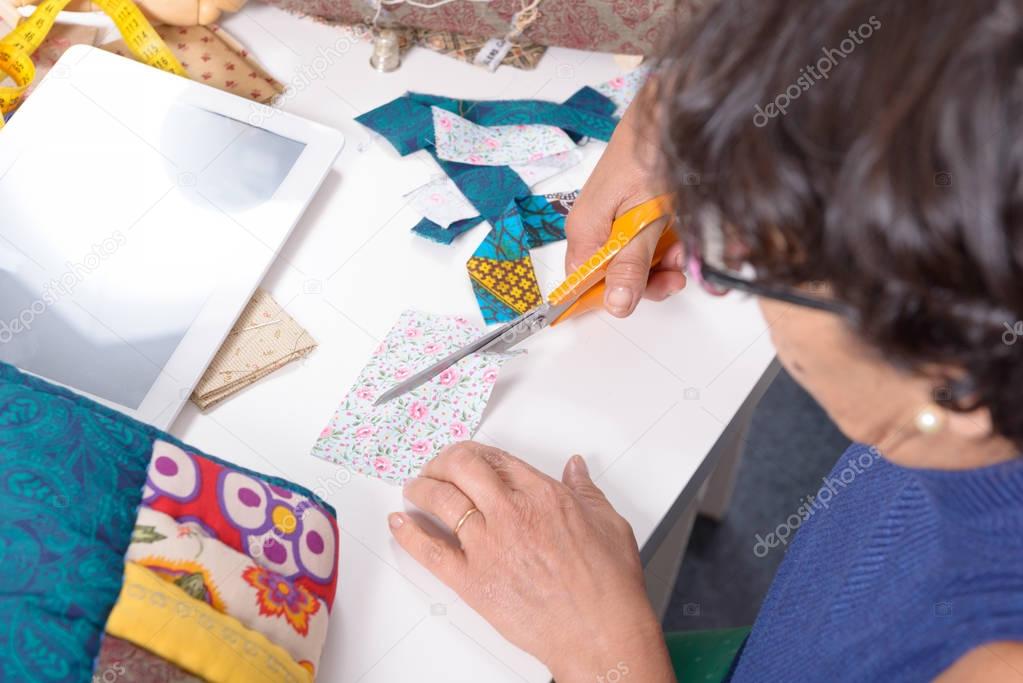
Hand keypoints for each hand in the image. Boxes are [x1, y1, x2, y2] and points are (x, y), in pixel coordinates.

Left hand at [388, 442, 674, 682]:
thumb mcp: (608, 522)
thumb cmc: (608, 585)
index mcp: (542, 494)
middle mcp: (511, 513)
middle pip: (461, 467)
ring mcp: (488, 546)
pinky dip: (409, 533)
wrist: (601, 634)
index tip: (467, 456)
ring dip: (421, 488)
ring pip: (440, 501)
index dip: (475, 453)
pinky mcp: (473, 581)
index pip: (495, 458)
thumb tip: (576, 470)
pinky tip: (399, 523)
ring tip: (415, 488)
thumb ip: (585, 490)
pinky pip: (430, 551)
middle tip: (436, 466)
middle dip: (443, 461)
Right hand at [565, 86, 686, 317]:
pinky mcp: (627, 209)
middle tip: (677, 273)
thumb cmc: (652, 151)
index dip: (614, 297)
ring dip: (660, 263)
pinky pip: (641, 241)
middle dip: (647, 279)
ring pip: (630, 260)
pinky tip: (681, 237)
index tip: (645, 295)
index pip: (584, 286)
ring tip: (684, 251)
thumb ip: (631, 261)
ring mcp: (610, 218)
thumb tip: (616, 305)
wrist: (668, 107)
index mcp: (585, 231)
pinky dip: (663, 244)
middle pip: (610, 276)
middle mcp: (592, 227)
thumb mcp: (646, 217)